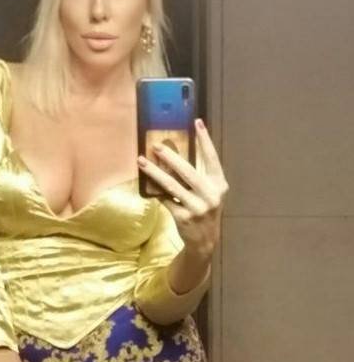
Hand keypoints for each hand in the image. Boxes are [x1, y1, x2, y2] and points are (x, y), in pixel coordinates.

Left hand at [138, 119, 228, 258]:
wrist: (205, 240)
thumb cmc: (205, 209)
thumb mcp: (210, 192)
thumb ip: (200, 175)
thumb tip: (175, 153)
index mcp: (219, 184)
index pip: (212, 158)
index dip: (205, 139)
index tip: (197, 122)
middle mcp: (210, 195)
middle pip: (187, 171)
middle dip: (170, 156)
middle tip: (156, 146)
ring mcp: (197, 207)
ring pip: (171, 185)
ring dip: (154, 172)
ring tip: (142, 161)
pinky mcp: (183, 217)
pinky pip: (165, 199)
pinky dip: (155, 191)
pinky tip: (145, 182)